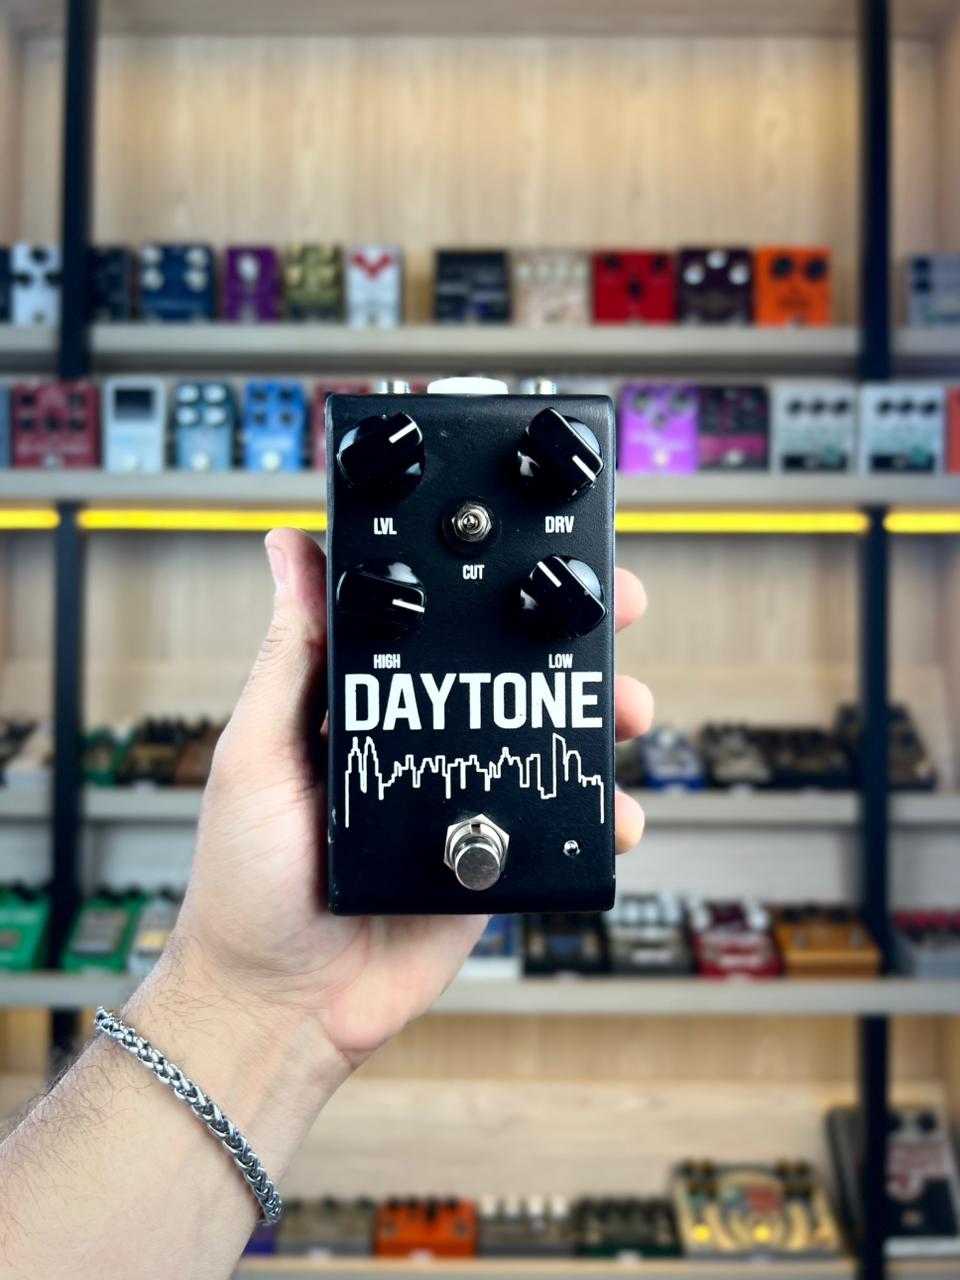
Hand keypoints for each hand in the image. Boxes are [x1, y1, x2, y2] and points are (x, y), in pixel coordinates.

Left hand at [173, 528, 652, 1074]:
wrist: (282, 1005)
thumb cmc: (246, 883)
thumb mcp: (256, 753)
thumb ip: (290, 656)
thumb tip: (289, 551)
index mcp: (366, 704)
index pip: (436, 622)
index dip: (487, 582)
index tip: (531, 546)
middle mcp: (420, 743)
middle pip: (508, 673)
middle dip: (570, 640)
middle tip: (614, 612)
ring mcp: (460, 798)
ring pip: (544, 741)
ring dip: (596, 718)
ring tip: (624, 708)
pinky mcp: (491, 858)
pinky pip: (556, 827)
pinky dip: (597, 816)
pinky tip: (612, 811)